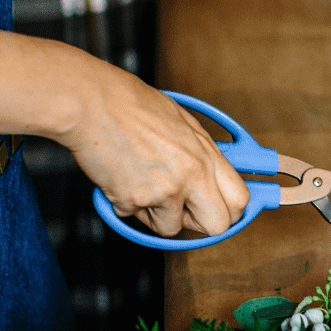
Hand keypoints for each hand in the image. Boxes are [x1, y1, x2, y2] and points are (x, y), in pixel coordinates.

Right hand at [60, 61, 248, 236]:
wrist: (90, 102)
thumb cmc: (133, 105)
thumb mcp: (184, 123)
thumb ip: (202, 153)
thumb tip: (214, 176)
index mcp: (206, 155)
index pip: (240, 200)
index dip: (232, 212)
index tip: (221, 210)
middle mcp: (190, 176)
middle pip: (217, 225)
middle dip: (201, 224)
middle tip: (185, 212)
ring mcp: (162, 191)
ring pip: (171, 228)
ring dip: (157, 215)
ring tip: (143, 184)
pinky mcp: (131, 200)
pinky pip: (135, 217)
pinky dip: (127, 204)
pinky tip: (122, 177)